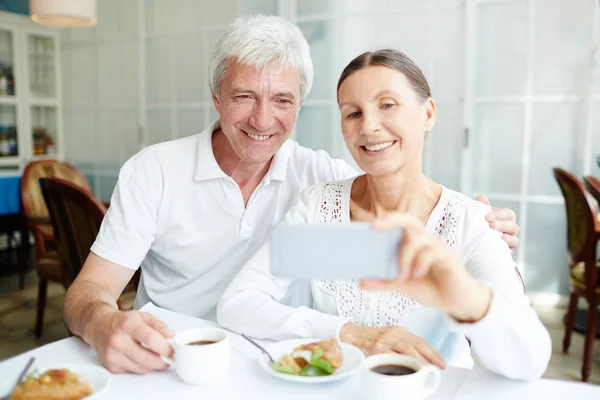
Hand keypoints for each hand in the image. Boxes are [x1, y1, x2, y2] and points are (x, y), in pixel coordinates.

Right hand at [88, 308, 173, 373]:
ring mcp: (112, 355)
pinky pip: (132, 371)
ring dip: (153, 365)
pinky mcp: (110, 366)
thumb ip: (159, 325)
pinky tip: (142, 359)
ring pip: (141, 368)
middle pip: (146, 358)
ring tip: (158, 357)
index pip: (150, 339)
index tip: (172, 350)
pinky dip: (141, 367)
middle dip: (162, 361)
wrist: (99, 326)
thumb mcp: (143, 316)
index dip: (164, 347)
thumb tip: (170, 336)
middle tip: (169, 358)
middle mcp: (118, 340)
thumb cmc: (123, 321)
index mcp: (128, 324)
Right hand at [339, 322, 445, 368]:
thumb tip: (421, 360)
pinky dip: (399, 363)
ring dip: (418, 360)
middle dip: (429, 356)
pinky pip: (390, 357)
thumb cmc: (371, 339)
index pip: (419, 340)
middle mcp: (393, 333)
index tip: (441, 361)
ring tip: (427, 369)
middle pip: (415, 344)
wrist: (350, 334)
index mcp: (398, 331)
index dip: (432, 351)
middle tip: (438, 367)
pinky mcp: (375, 348)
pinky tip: (406, 369)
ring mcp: (384, 340)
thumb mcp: (389, 338)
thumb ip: (403, 346)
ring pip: (405, 350)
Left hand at [361, 213, 491, 322]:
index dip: (387, 220)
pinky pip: (432, 252)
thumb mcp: (404, 286)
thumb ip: (385, 282)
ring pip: (417, 239)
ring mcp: (439, 246)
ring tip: (401, 276)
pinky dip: (420, 262)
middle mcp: (427, 240)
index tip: (369, 224)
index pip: (401, 224)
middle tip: (375, 227)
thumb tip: (361, 282)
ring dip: (404, 256)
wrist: (457, 303)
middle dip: (392, 220)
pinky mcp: (449, 256)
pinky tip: (416, 275)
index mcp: (415, 243)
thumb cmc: (432, 288)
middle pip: (410, 221)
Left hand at [476, 195, 519, 249]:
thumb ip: (481, 207)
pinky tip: (502, 250)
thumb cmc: (479, 228)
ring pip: (515, 240)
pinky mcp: (504, 254)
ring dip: (509, 238)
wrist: (472, 246)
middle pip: (513, 226)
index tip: (487, 217)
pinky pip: (510, 254)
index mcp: (504, 220)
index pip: (508, 214)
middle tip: (492, 225)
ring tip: (501, 238)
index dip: (500, 214)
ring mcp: (508, 243)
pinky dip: (507, 252)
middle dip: (503, 225)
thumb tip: (481, 197)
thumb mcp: (479, 216)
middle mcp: (509, 231)